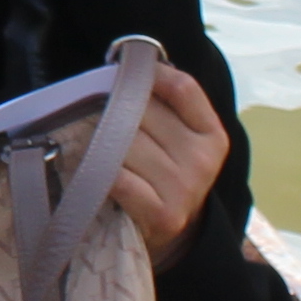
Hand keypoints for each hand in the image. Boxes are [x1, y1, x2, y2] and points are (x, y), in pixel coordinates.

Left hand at [104, 63, 230, 265]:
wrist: (169, 239)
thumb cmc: (160, 177)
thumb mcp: (176, 140)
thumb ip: (164, 104)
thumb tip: (132, 61)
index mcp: (211, 135)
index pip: (182, 88)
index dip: (150, 74)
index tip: (122, 72)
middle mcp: (203, 160)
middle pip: (144, 112)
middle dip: (113, 111)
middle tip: (93, 116)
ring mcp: (185, 188)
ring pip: (126, 142)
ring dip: (99, 142)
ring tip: (89, 147)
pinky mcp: (163, 214)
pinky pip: (119, 177)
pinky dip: (98, 173)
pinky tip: (91, 174)